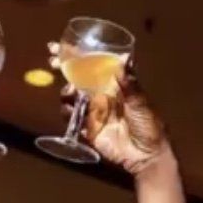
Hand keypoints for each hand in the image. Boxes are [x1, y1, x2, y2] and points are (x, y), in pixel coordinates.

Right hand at [48, 43, 169, 176]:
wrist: (147, 156)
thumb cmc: (149, 126)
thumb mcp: (141, 103)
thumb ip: (130, 84)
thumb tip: (124, 58)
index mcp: (115, 85)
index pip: (94, 65)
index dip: (79, 55)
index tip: (64, 46)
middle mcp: (102, 95)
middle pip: (79, 77)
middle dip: (64, 67)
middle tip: (53, 61)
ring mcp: (94, 111)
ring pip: (72, 96)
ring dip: (66, 91)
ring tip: (69, 92)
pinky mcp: (89, 128)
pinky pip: (72, 118)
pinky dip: (67, 112)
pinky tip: (69, 110)